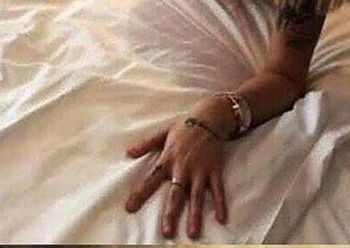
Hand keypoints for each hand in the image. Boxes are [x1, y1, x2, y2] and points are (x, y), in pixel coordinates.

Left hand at [124, 96, 235, 238]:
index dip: (140, 193)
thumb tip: (128, 152)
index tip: (129, 207)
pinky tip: (221, 219)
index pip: (151, 179)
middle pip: (176, 194)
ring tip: (192, 233)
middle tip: (167, 232)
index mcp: (168, 158)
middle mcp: (183, 167)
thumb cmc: (183, 126)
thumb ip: (146, 144)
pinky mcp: (214, 170)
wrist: (208, 117)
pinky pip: (218, 189)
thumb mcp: (162, 132)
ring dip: (195, 215)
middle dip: (171, 213)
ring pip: (196, 196)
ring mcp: (200, 170)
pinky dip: (220, 203)